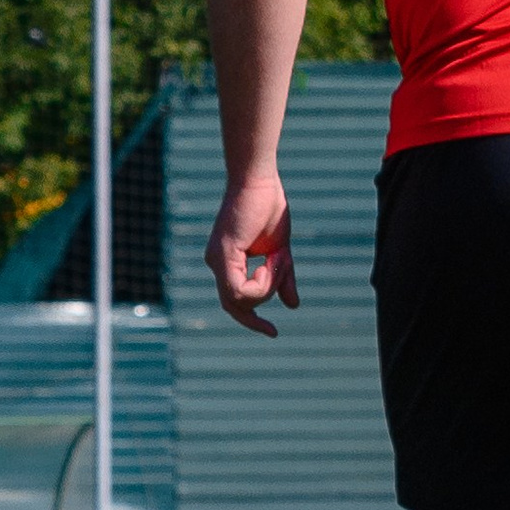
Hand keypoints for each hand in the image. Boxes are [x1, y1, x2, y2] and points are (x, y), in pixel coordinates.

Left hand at [207, 173, 299, 335]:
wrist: (259, 179)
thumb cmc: (268, 207)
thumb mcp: (280, 252)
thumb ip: (284, 279)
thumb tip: (293, 306)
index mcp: (226, 263)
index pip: (234, 301)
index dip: (251, 319)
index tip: (272, 330)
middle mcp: (216, 263)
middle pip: (234, 306)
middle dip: (254, 319)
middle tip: (273, 329)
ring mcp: (216, 259)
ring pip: (240, 300)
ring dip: (269, 285)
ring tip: (280, 258)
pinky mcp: (223, 254)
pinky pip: (240, 289)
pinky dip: (264, 280)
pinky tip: (274, 259)